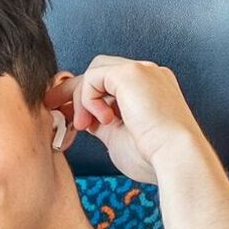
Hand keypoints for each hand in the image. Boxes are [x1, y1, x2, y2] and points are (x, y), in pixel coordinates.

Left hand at [47, 55, 210, 183]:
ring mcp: (143, 71)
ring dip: (81, 100)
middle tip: (54, 108)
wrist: (174, 157)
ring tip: (83, 126)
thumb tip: (84, 118)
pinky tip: (101, 120)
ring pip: (95, 72)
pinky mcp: (132, 73)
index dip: (85, 98)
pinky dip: (88, 99)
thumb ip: (102, 123)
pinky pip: (94, 76)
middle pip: (100, 72)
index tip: (67, 115)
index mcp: (150, 90)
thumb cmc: (152, 156)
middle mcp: (149, 75)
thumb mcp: (118, 137)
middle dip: (74, 91)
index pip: (110, 84)